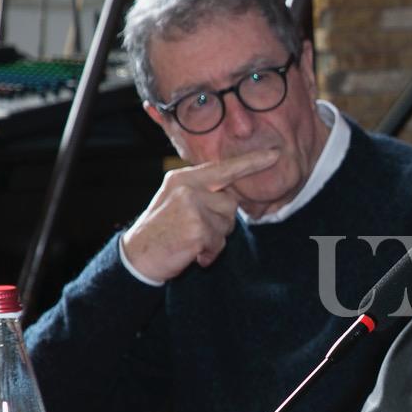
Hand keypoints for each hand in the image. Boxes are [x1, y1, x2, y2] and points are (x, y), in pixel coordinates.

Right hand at [122, 150, 278, 281]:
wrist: (136, 256)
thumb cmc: (161, 230)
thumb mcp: (176, 201)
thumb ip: (202, 193)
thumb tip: (231, 196)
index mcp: (184, 178)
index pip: (223, 169)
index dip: (251, 163)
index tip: (275, 154)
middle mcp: (188, 188)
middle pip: (230, 203)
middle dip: (220, 222)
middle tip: (194, 231)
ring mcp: (192, 207)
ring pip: (227, 224)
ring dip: (215, 239)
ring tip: (190, 241)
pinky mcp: (197, 228)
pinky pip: (219, 242)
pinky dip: (210, 253)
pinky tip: (191, 252)